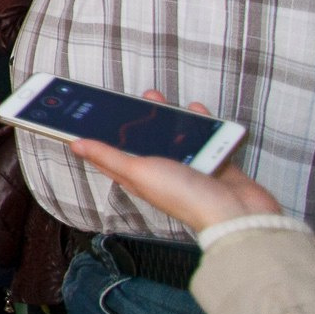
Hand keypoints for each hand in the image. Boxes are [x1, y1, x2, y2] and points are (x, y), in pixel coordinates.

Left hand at [69, 92, 280, 232]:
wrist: (237, 214)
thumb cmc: (187, 198)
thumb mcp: (139, 172)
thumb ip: (110, 157)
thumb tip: (77, 145)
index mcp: (140, 177)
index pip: (111, 155)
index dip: (98, 136)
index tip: (89, 117)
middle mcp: (163, 172)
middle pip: (144, 142)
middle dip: (136, 120)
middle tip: (131, 100)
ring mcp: (190, 167)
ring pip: (174, 137)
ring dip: (167, 117)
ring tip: (159, 99)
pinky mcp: (214, 163)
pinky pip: (205, 138)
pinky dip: (200, 123)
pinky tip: (196, 110)